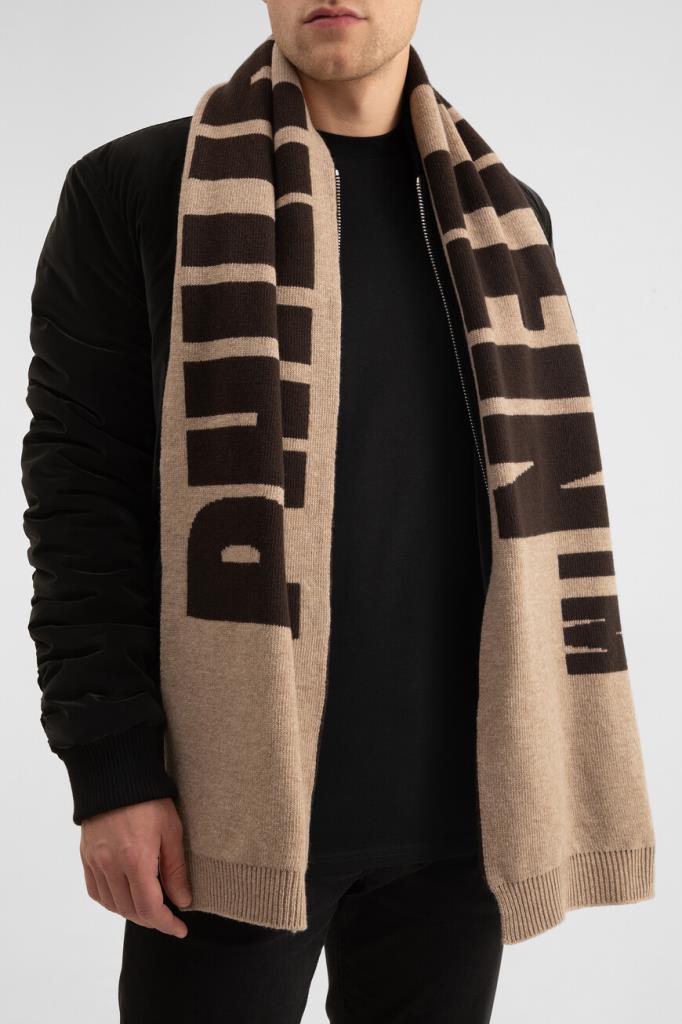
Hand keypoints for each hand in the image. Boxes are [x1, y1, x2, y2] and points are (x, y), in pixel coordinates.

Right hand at [80, 797, 190, 937]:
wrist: (116, 776)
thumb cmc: (149, 800)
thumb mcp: (172, 831)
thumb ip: (176, 870)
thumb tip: (183, 901)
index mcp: (136, 860)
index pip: (149, 908)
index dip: (166, 924)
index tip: (180, 929)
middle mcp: (111, 866)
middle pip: (130, 910)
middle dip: (152, 920)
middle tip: (169, 918)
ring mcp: (95, 862)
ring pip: (112, 904)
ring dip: (132, 913)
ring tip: (150, 909)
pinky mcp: (86, 856)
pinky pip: (96, 891)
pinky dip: (111, 901)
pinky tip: (124, 897)